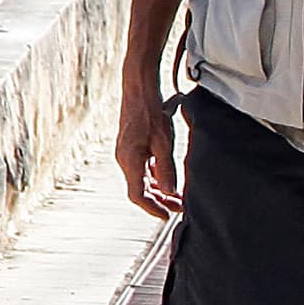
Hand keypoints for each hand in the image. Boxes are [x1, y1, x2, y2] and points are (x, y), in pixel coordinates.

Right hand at [115, 70, 183, 219]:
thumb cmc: (150, 111)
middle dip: (160, 200)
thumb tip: (171, 192)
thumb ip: (167, 169)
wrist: (139, 88)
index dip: (153, 208)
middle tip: (179, 207)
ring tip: (177, 195)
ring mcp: (126, 153)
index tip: (167, 216)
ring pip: (142, 179)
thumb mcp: (164, 142)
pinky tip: (167, 176)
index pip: (138, 195)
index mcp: (130, 161)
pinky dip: (154, 175)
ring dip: (158, 188)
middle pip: (140, 189)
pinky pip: (142, 168)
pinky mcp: (131, 147)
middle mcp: (124, 159)